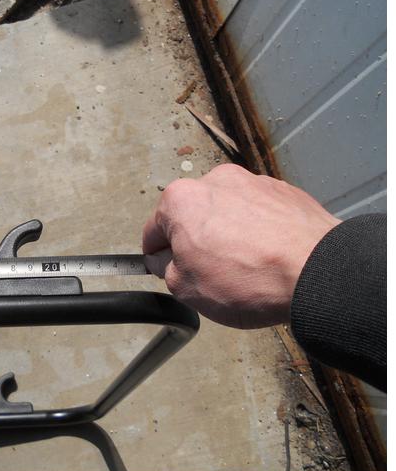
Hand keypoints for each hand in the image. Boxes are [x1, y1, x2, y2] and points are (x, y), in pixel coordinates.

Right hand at [142, 164, 340, 328]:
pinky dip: (259, 232)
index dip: (158, 256)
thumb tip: (171, 261)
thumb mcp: (185, 290)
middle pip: (193, 216)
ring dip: (229, 235)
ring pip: (228, 213)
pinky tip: (269, 258)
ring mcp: (253, 182)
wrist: (316, 273)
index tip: (169, 270)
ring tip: (247, 268)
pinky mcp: (284, 192)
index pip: (153, 230)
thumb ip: (167, 270)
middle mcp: (214, 181)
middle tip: (211, 274)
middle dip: (197, 242)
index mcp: (181, 199)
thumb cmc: (249, 278)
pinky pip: (260, 214)